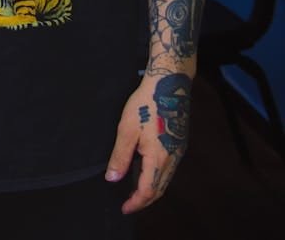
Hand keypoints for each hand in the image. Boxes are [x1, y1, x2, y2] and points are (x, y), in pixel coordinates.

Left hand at [105, 71, 190, 213]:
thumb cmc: (146, 104)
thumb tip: (112, 179)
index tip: (124, 208)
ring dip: (152, 189)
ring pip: (166, 180)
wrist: (169, 84)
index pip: (148, 190)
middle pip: (159, 189)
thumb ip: (120, 156)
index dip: (136, 202)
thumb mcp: (127, 129)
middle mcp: (172, 158)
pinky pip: (169, 169)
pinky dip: (158, 177)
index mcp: (159, 158)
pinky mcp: (180, 142)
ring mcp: (179, 151)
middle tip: (129, 204)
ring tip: (136, 191)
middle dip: (144, 200)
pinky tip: (148, 172)